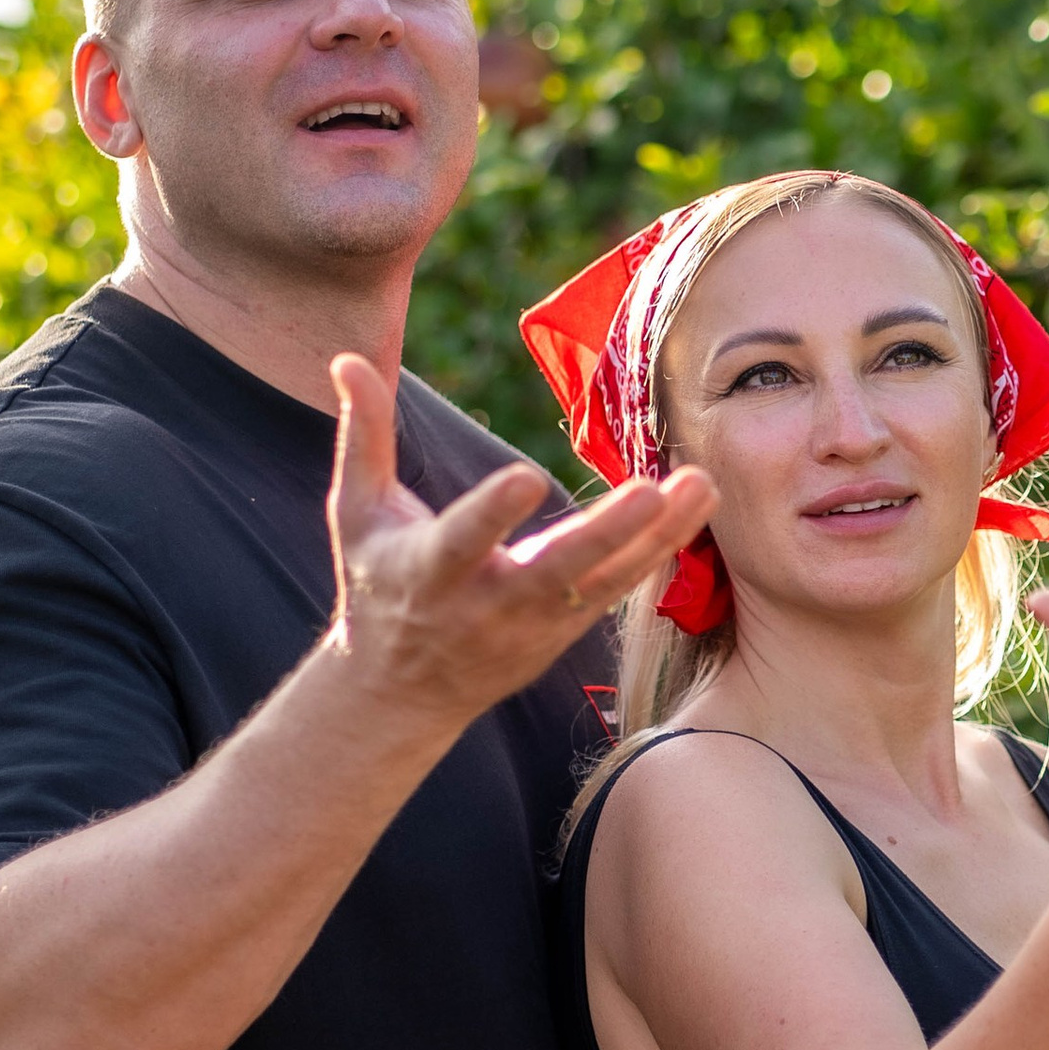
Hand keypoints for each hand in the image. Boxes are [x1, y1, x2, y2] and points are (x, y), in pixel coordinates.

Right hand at [326, 355, 711, 731]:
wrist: (399, 691)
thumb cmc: (376, 583)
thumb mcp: (357, 513)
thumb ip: (362, 435)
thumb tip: (346, 358)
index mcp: (428, 571)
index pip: (462, 540)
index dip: (491, 513)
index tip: (525, 477)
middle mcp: (486, 604)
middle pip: (554, 572)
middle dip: (604, 534)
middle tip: (651, 490)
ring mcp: (532, 626)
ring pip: (603, 583)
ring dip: (657, 537)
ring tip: (702, 484)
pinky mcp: (563, 635)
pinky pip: (617, 593)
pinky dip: (657, 554)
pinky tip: (694, 510)